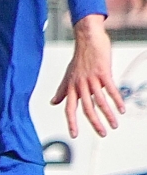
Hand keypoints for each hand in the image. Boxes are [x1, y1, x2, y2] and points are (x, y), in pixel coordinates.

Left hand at [52, 15, 124, 139]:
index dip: (71, 122)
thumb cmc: (79, 59)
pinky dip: (117, 100)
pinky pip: (110, 89)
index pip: (69, 108)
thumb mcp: (68, 76)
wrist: (87, 40)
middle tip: (102, 134)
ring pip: (99, 101)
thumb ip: (62, 90)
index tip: (74, 135)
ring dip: (108, 115)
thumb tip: (53, 102)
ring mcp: (91, 79)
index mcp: (71, 87)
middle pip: (86, 108)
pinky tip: (121, 109)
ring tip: (114, 125)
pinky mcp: (103, 73)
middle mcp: (80, 85)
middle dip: (94, 123)